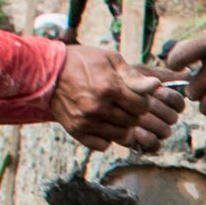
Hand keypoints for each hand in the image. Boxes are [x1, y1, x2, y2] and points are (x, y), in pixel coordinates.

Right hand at [46, 40, 187, 153]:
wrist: (48, 70)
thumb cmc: (82, 61)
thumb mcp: (110, 59)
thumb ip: (133, 75)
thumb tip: (157, 85)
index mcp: (109, 88)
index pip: (142, 106)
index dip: (143, 101)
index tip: (136, 96)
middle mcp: (98, 107)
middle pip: (133, 121)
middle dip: (135, 114)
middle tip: (126, 105)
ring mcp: (86, 122)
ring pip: (121, 135)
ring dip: (124, 126)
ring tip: (116, 113)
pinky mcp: (76, 131)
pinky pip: (102, 144)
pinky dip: (107, 138)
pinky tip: (104, 124)